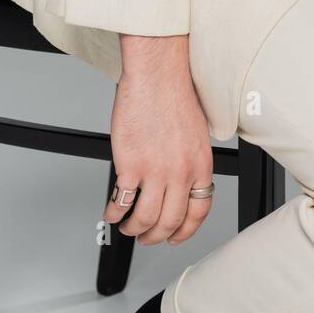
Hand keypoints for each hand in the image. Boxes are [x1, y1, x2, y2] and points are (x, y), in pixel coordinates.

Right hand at [103, 37, 214, 244]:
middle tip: (146, 236)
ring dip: (134, 229)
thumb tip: (183, 183)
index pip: (198, 212)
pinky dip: (115, 213)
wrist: (157, 75)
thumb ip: (192, 162)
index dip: (185, 231)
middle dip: (156, 236)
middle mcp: (181, 172)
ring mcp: (156, 171)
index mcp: (201, 165)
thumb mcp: (196, 134)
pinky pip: (122, 201)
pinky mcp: (131, 165)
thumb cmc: (174, 95)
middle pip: (171, 221)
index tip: (175, 237)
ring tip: (128, 226)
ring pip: (145, 219)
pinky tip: (112, 211)